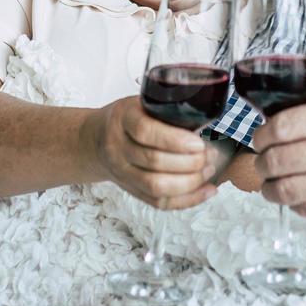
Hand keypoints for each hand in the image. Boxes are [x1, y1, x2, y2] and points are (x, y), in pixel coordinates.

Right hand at [87, 97, 218, 209]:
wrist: (95, 140)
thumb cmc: (127, 118)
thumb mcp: (141, 102)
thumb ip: (165, 108)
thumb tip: (205, 118)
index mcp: (123, 119)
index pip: (145, 131)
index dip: (174, 140)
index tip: (198, 143)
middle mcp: (118, 148)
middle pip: (154, 162)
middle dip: (189, 162)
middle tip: (210, 155)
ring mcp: (122, 172)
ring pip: (156, 186)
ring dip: (190, 182)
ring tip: (209, 169)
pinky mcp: (131, 190)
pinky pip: (159, 202)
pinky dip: (187, 200)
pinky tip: (207, 191)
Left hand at [250, 97, 305, 220]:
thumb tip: (281, 130)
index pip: (279, 129)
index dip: (261, 136)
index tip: (259, 140)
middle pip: (276, 161)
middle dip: (261, 163)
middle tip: (261, 162)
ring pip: (285, 190)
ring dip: (269, 188)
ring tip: (270, 184)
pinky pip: (305, 208)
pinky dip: (294, 202)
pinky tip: (297, 195)